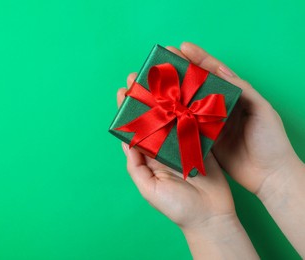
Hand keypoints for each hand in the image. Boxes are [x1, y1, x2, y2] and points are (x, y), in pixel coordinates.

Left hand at [116, 53, 234, 228]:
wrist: (211, 218)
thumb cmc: (178, 208)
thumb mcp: (149, 190)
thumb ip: (136, 166)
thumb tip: (126, 142)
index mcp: (149, 158)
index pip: (135, 129)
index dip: (128, 110)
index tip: (124, 90)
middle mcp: (164, 148)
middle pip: (153, 117)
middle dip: (145, 97)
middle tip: (140, 76)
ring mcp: (183, 144)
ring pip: (172, 115)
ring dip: (166, 97)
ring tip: (161, 78)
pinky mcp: (202, 143)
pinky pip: (194, 122)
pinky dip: (189, 107)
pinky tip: (185, 91)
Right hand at [173, 42, 303, 198]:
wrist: (268, 175)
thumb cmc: (271, 140)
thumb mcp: (261, 109)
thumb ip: (243, 90)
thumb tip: (221, 71)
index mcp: (232, 96)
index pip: (213, 72)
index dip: (198, 59)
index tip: (181, 48)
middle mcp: (217, 107)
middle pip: (195, 87)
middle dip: (178, 73)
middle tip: (161, 65)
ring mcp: (208, 124)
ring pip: (186, 106)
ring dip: (171, 96)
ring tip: (155, 86)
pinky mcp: (202, 141)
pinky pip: (185, 127)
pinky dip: (173, 120)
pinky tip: (161, 113)